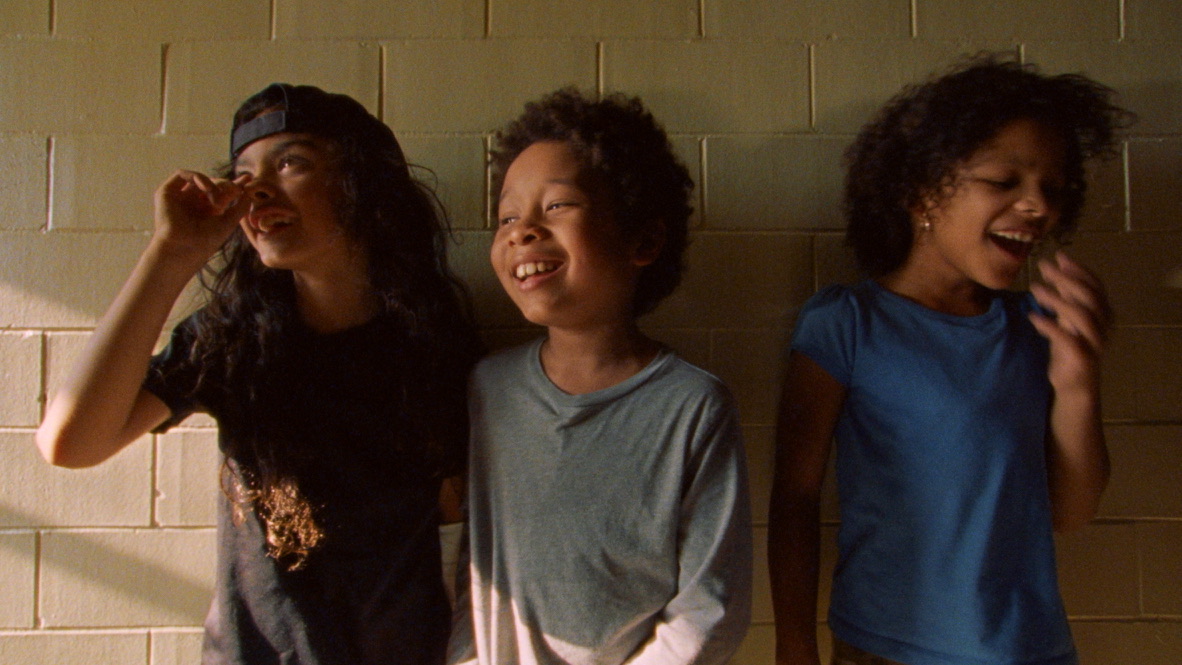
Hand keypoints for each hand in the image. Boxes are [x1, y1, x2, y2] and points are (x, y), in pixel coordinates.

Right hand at [152, 170, 250, 261]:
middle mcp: (193, 203)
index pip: (221, 193)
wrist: (183, 247)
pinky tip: (207, 187)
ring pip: (199, 179)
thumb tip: (249, 192)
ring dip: (213, 183)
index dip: (234, 184)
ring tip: (218, 196)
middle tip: (235, 190)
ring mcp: (180, 197)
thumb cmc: (206, 240)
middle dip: (226, 184)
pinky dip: (197, 176)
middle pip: (212, 184)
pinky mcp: (167, 193)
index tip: (248, 179)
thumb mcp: (229, 222)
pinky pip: (181, 174)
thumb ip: (240, 207)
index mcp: (207, 211)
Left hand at [1029, 252, 1111, 393]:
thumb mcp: (1067, 320)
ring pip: (1081, 315)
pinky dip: (1049, 326)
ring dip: (1057, 299)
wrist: (1075, 386)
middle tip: (1043, 266)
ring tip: (1034, 287)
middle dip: (1066, 279)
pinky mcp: (1082, 359)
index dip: (1079, 270)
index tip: (1060, 256)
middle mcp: (1103, 327)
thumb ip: (1066, 298)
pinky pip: (1067, 339)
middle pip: (1089, 297)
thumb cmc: (1071, 349)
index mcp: (1103, 315)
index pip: (1096, 287)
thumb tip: (1057, 270)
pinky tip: (1033, 317)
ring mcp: (1095, 343)